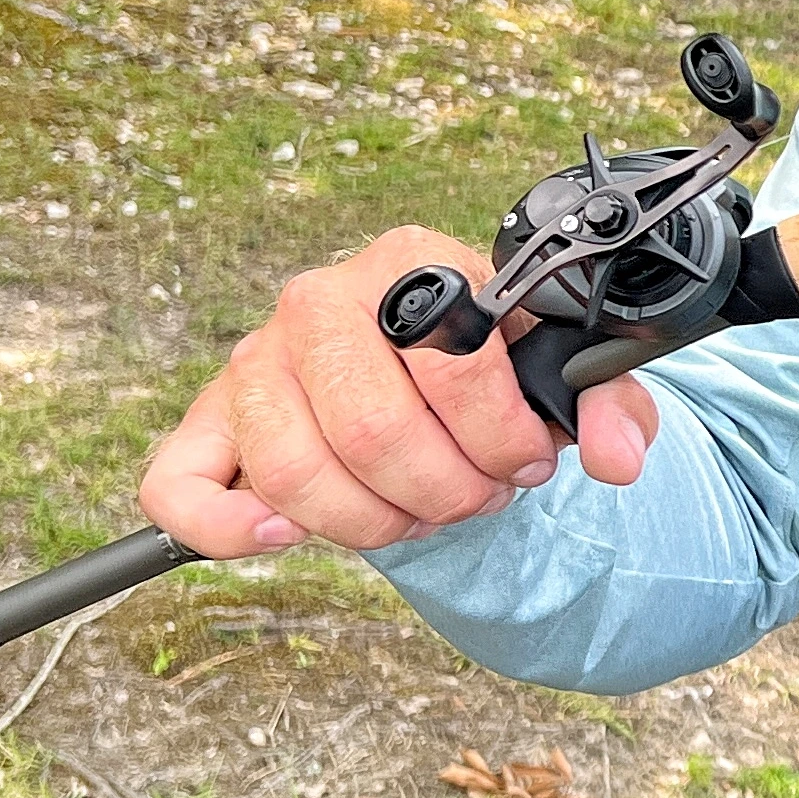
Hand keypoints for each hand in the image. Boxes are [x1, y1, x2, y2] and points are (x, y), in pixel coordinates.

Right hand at [136, 226, 664, 557]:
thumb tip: (618, 457)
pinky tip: (290, 535)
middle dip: (444, 491)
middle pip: (373, 429)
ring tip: (418, 512)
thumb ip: (607, 404)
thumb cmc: (488, 372)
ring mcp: (254, 360)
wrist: (427, 376)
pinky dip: (232, 528)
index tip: (529, 463)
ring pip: (297, 471)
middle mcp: (319, 299)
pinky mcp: (209, 422)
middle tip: (477, 496)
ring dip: (373, 522)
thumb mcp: (558, 373)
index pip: (452, 360)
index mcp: (408, 262)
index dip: (501, 439)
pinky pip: (180, 487)